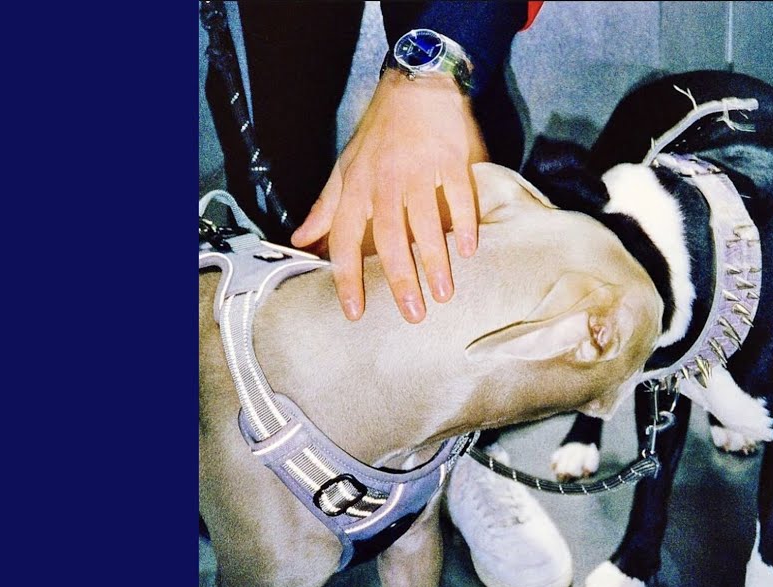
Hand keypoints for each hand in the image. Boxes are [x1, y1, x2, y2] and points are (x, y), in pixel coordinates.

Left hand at [291, 69, 487, 322]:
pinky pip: (458, 195)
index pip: (346, 239)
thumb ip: (325, 207)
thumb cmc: (379, 133)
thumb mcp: (345, 167)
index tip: (355, 313)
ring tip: (444, 293)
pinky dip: (465, 223)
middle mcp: (385, 181)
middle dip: (400, 279)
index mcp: (356, 187)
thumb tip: (301, 241)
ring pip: (425, 221)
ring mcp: (419, 169)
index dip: (348, 278)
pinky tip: (471, 250)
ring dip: (435, 260)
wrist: (415, 85)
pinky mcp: (451, 158)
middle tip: (412, 315)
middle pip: (390, 238)